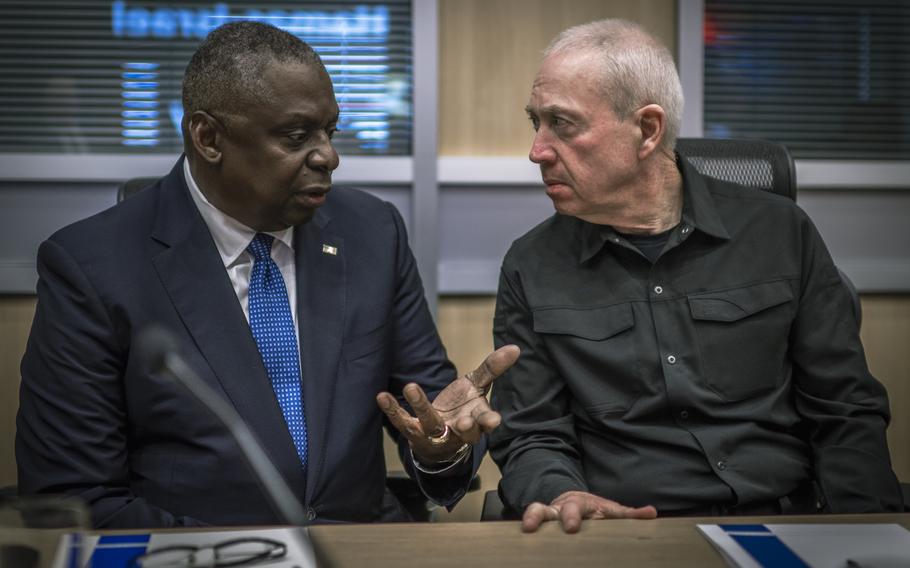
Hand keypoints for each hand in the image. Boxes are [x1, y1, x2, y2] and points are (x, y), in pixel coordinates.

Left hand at [376, 344, 519, 463]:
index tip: (494, 421)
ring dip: (421, 406)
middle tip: (462, 422)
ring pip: (429, 423)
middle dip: (464, 428)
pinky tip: (382, 396)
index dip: (489, 422)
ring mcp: (434, 433)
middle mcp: (457, 430)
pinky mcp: (413, 432)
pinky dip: (392, 410)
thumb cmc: (463, 409)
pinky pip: (402, 422)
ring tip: (411, 386)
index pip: (486, 422)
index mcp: (476, 420)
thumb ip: (493, 368)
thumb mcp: (477, 387)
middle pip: (463, 432)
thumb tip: (516, 347)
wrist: (439, 439)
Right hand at [522, 491, 656, 532]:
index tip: (570, 527)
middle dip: (540, 516)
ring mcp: (546, 518)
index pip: (574, 508)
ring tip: (524, 528)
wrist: (573, 505)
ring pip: (534, 514)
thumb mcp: (611, 511)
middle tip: (535, 527)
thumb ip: (629, 514)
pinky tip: (521, 545)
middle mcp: (558, 509)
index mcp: (578, 505)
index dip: (572, 516)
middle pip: (546, 509)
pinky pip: (530, 529)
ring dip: (529, 518)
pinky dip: (527, 532)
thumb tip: (652, 513)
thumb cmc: (594, 512)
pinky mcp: (540, 527)